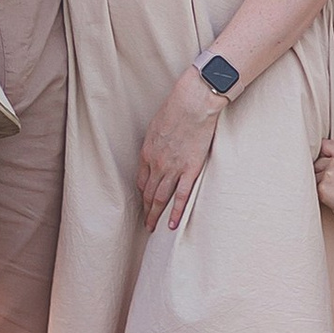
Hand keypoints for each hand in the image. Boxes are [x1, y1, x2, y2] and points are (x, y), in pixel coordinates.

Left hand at [138, 66, 226, 233]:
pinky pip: (180, 196)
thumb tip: (160, 144)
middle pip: (148, 192)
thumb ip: (157, 139)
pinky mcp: (190, 170)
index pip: (141, 179)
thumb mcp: (158, 124)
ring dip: (155, 214)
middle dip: (146, 209)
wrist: (192, 104)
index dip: (142, 193)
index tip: (144, 201)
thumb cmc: (177, 108)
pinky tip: (172, 224)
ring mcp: (172, 169)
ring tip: (153, 227)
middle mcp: (156, 164)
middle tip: (146, 222)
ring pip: (160, 198)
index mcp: (147, 152)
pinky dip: (175, 212)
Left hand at [315, 139, 333, 221]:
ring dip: (319, 181)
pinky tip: (331, 194)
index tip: (327, 161)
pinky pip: (312, 186)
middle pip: (317, 161)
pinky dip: (318, 190)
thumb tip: (315, 151)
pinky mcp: (322, 187)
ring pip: (313, 174)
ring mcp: (329, 175)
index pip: (325, 144)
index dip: (323, 153)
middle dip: (321, 170)